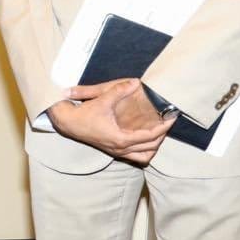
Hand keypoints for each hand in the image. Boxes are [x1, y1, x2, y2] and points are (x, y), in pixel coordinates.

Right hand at [50, 78, 173, 164]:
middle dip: (162, 136)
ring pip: (144, 157)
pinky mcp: (112, 150)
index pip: (150, 137)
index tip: (172, 118)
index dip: (163, 127)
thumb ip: (119, 91)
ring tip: (159, 133)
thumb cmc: (84, 113)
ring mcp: (116, 152)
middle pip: (151, 148)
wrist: (66, 123)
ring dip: (153, 147)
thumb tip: (136, 82)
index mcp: (120, 138)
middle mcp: (120, 149)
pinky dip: (144, 150)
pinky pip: (135, 156)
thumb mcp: (102, 100)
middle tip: (168, 122)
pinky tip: (145, 139)